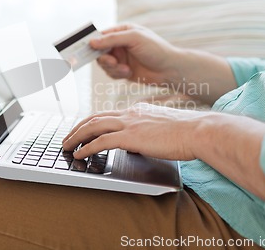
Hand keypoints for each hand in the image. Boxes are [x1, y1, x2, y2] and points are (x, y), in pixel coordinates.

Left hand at [62, 103, 203, 160]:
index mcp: (136, 111)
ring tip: (67, 146)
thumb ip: (145, 132)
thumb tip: (135, 143)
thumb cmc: (186, 132)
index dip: (90, 123)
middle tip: (66, 138)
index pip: (106, 115)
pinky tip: (80, 154)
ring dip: (76, 137)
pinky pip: (101, 141)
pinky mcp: (131, 136)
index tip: (81, 130)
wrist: (198, 130)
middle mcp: (130, 114)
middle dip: (77, 129)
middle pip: (94, 118)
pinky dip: (87, 147)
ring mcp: (129, 123)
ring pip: (93, 126)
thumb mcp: (160, 128)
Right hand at [91, 24, 179, 85]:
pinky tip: (128, 73)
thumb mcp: (133, 38)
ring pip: (104, 64)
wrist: (169, 69)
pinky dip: (117, 74)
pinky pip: (110, 73)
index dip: (92, 41)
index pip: (101, 34)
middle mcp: (120, 44)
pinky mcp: (123, 70)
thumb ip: (112, 39)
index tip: (84, 48)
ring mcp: (121, 57)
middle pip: (99, 51)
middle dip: (104, 58)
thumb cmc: (155, 49)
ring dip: (112, 68)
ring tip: (125, 69)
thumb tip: (92, 42)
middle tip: (111, 61)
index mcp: (122, 31)